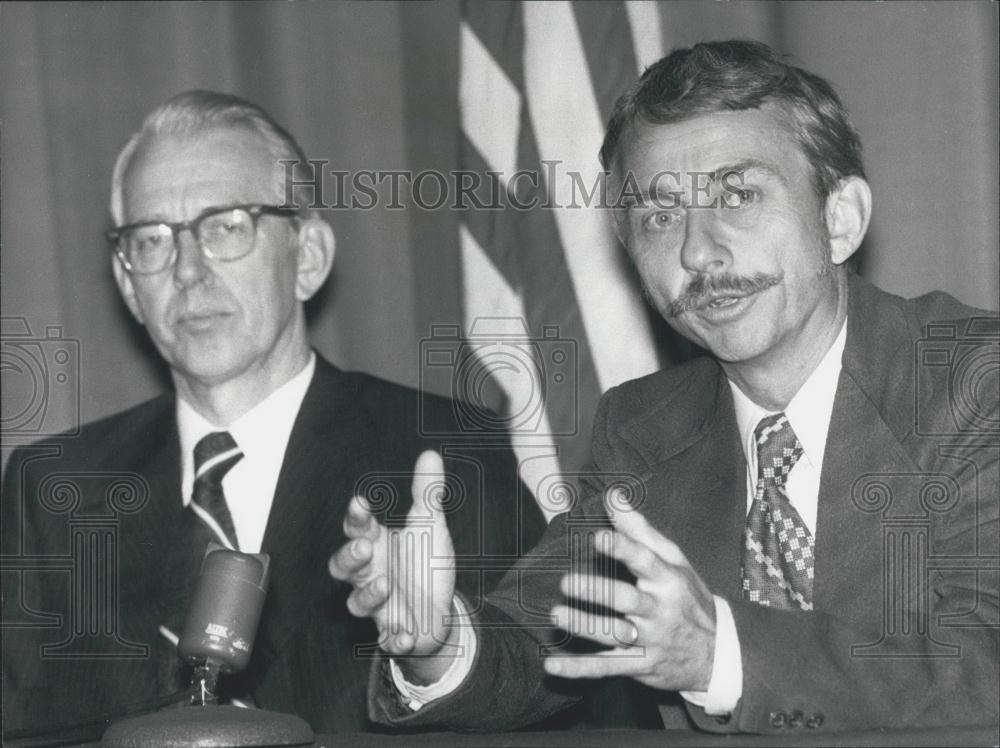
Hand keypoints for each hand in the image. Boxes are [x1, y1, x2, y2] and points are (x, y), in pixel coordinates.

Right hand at [329, 450, 457, 670]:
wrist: (438, 610)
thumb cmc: (424, 563)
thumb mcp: (430, 526)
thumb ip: (427, 493)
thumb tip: (430, 454)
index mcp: (378, 544)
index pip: (358, 528)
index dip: (355, 516)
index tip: (361, 502)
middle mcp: (371, 573)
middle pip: (343, 566)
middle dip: (350, 558)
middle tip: (366, 547)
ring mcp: (380, 604)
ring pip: (358, 602)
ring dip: (369, 595)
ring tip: (386, 585)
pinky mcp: (394, 632)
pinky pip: (387, 639)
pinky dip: (395, 639)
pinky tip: (406, 634)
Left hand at [543, 490, 716, 691]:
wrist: (716, 653)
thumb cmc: (687, 597)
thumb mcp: (674, 561)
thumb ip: (639, 530)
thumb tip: (613, 496)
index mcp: (667, 580)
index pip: (645, 562)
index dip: (622, 549)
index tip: (599, 538)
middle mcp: (659, 611)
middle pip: (626, 600)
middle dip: (597, 592)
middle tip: (566, 582)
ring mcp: (648, 641)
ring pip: (614, 634)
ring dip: (583, 626)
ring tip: (556, 615)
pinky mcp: (637, 666)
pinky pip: (606, 667)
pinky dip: (578, 669)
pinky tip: (552, 665)